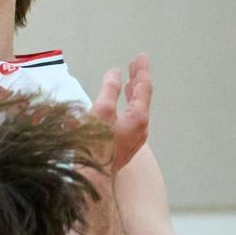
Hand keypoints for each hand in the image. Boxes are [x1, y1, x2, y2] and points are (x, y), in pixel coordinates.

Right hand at [90, 56, 152, 173]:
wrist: (92, 177)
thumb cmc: (95, 144)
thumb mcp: (101, 110)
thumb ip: (110, 90)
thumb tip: (115, 74)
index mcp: (138, 117)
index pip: (143, 87)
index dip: (141, 70)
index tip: (141, 57)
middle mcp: (141, 128)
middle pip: (142, 98)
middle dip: (138, 80)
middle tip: (136, 65)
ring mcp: (134, 138)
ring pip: (137, 109)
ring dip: (132, 93)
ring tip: (129, 82)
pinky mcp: (125, 145)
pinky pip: (131, 118)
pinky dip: (127, 106)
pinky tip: (120, 106)